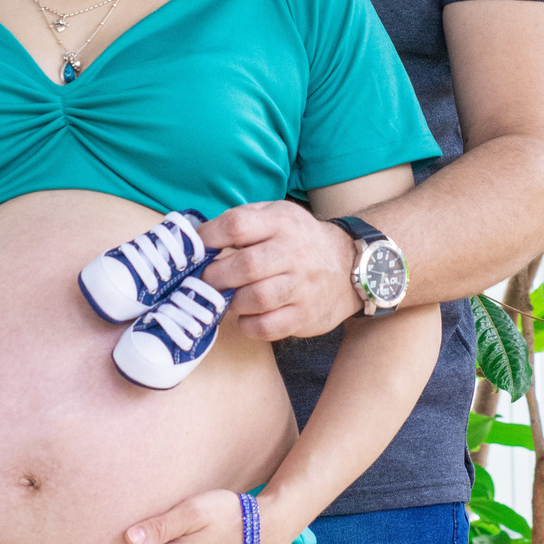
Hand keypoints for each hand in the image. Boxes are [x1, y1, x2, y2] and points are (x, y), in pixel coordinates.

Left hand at [199, 201, 358, 339]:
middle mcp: (294, 252)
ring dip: (232, 302)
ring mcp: (302, 285)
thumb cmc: (297, 240)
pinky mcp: (305, 315)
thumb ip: (240, 221)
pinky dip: (248, 325)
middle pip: (245, 266)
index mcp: (281, 222)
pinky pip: (268, 327)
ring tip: (227, 298)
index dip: (208, 238)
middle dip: (215, 277)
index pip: (238, 225)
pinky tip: (245, 316)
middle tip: (204, 281)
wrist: (348, 265)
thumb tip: (195, 239)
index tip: (195, 249)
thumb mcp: (276, 215)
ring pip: (256, 298)